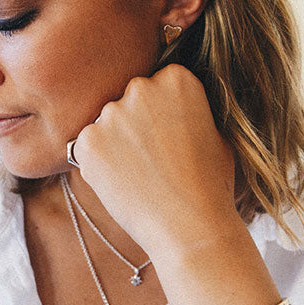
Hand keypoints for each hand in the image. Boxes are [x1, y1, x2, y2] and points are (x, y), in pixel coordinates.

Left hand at [69, 65, 241, 260]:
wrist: (190, 226)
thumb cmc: (210, 184)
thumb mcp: (216, 133)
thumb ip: (190, 110)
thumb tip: (174, 108)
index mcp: (177, 78)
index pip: (158, 84)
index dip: (163, 112)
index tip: (170, 135)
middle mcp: (141, 87)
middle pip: (129, 100)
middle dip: (136, 123)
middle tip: (153, 158)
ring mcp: (111, 113)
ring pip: (107, 124)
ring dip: (116, 143)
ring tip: (140, 175)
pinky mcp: (88, 141)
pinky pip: (87, 146)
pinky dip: (99, 163)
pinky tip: (123, 183)